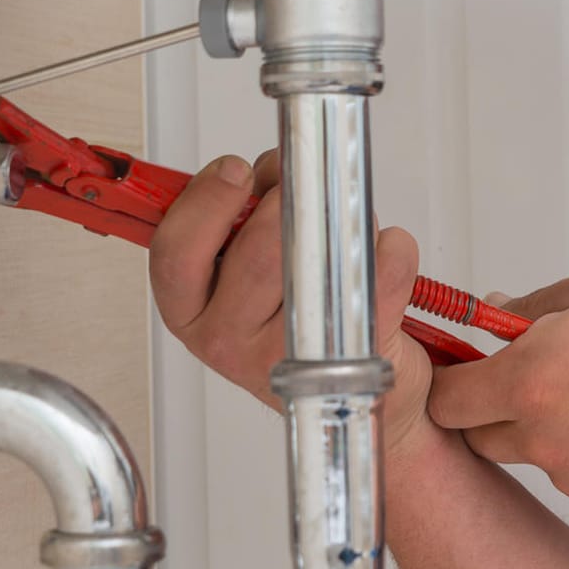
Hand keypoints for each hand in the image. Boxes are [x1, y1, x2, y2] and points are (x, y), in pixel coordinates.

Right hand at [147, 152, 439, 461]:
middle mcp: (231, 341)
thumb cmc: (293, 324)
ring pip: (319, 255)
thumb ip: (237, 221)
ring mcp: (290, 355)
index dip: (206, 204)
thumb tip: (270, 171)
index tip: (237, 171)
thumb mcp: (240, 273)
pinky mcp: (351, 356)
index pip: (175, 255)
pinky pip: (381, 272)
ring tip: (343, 225)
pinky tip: (381, 253)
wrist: (352, 396)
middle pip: (259, 249)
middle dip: (292, 200)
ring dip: (341, 219)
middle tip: (308, 193)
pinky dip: (392, 246)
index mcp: (194, 312)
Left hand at [426, 265, 568, 514]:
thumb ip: (536, 303)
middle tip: (522, 375)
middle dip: (486, 406)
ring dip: (538, 427)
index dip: (447, 377)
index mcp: (531, 378)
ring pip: (526, 453)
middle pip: (473, 433)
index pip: (445, 395)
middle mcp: (541, 436)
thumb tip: (497, 311)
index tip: (458, 362)